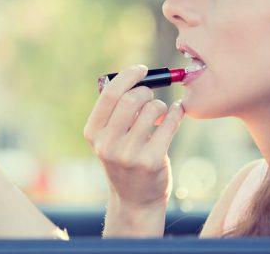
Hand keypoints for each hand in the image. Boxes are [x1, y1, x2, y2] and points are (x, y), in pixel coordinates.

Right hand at [83, 65, 184, 212]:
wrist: (135, 200)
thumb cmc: (124, 159)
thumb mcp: (109, 138)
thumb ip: (115, 111)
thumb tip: (135, 77)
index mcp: (93, 133)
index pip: (109, 95)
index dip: (127, 76)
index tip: (140, 70)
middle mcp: (107, 144)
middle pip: (131, 100)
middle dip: (146, 91)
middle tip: (151, 96)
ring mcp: (129, 154)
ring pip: (152, 109)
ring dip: (161, 105)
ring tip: (160, 114)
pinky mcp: (151, 160)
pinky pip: (169, 123)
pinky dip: (176, 112)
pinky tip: (176, 113)